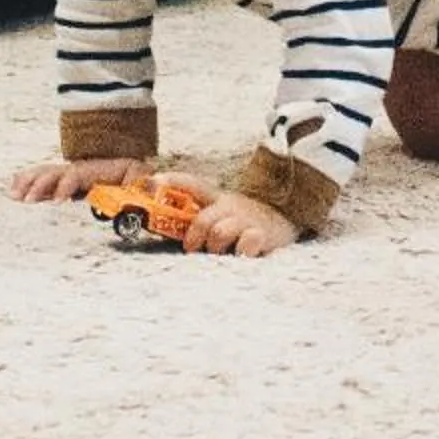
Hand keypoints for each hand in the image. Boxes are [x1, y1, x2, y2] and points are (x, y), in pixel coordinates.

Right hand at [8, 157, 149, 202]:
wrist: (130, 162)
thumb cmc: (135, 176)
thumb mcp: (141, 177)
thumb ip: (141, 184)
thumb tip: (148, 187)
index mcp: (96, 170)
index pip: (77, 175)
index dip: (67, 186)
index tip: (58, 200)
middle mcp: (79, 169)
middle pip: (55, 173)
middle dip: (41, 186)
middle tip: (28, 201)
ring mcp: (69, 173)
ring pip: (45, 174)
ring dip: (29, 183)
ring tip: (14, 196)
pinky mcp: (62, 180)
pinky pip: (41, 177)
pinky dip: (26, 181)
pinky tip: (12, 189)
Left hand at [158, 175, 299, 256]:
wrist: (288, 219)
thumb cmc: (246, 220)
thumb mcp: (223, 211)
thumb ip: (200, 217)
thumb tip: (164, 228)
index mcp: (218, 198)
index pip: (192, 184)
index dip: (170, 182)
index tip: (150, 184)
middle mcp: (231, 206)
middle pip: (202, 220)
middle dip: (194, 238)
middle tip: (193, 249)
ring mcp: (247, 220)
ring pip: (220, 233)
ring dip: (215, 248)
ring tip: (221, 254)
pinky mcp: (263, 234)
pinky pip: (246, 243)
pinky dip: (241, 252)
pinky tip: (242, 255)